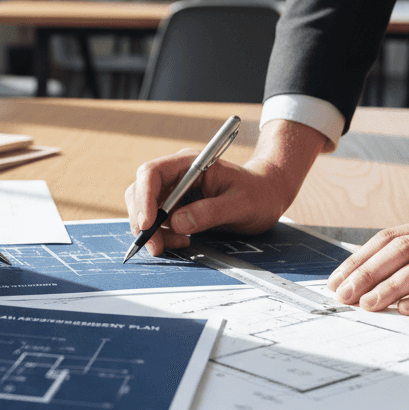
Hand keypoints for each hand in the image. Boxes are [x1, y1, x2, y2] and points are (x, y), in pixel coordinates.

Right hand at [124, 120, 328, 253]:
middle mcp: (176, 175)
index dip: (144, 197)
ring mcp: (174, 191)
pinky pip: (156, 222)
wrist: (268, 196)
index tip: (148, 223)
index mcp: (190, 164)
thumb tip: (178, 223)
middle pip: (140, 191)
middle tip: (154, 246)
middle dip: (142, 220)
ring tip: (178, 244)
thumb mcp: (242, 204)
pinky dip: (161, 235)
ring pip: (144, 209)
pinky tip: (182, 241)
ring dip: (152, 231)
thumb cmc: (259, 194)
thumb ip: (211, 212)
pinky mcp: (176, 208)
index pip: (152, 173)